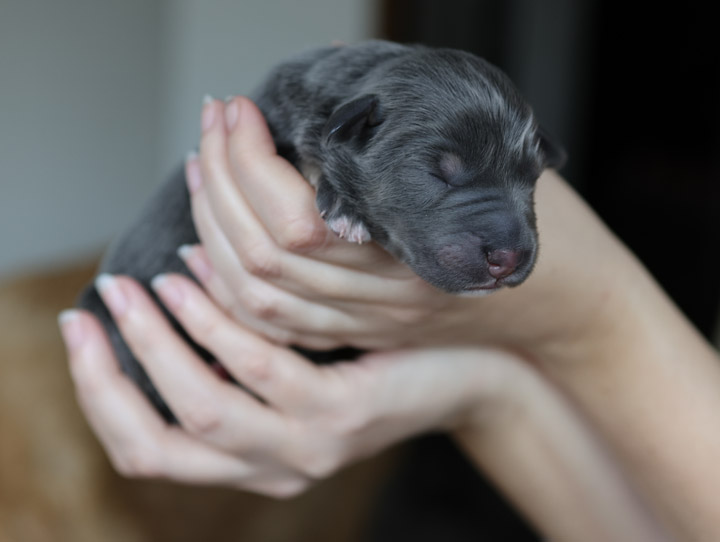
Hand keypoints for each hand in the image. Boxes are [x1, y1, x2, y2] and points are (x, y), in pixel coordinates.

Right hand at [59, 272, 523, 496]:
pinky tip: (196, 278)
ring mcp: (304, 448)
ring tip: (139, 286)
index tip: (81, 331)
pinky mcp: (339, 414)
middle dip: (110, 376)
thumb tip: (173, 289)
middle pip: (156, 445)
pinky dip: (216, 324)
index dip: (101, 395)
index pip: (148, 451)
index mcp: (250, 461)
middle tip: (94, 307)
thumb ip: (238, 355)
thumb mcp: (294, 366)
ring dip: (158, 340)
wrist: (466, 371)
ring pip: (202, 403)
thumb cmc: (373, 357)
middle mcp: (268, 469)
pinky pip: (260, 367)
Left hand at [187, 96, 637, 359]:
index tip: (238, 108)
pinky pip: (274, 326)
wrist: (567, 306)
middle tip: (214, 123)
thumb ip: (412, 134)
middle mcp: (386, 301)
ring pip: (257, 296)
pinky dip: (226, 287)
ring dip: (212, 228)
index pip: (299, 222)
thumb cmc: (545, 223)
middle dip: (220, 181)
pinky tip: (202, 247)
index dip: (249, 161)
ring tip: (201, 167)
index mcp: (420, 252)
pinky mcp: (361, 334)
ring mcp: (370, 325)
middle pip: (265, 258)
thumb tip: (326, 82)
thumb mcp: (495, 162)